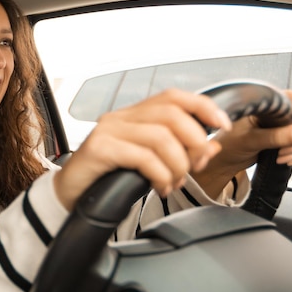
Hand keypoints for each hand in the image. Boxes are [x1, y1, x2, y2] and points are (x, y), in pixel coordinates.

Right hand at [53, 89, 231, 210]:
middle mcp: (121, 118)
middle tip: (195, 165)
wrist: (70, 194)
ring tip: (173, 182)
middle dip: (194, 142)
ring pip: (161, 136)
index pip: (174, 97)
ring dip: (178, 164)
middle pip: (172, 114)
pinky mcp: (100, 149)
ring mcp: (109, 131)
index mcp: (133, 115)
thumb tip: (211, 145)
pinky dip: (160, 174)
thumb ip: (178, 152)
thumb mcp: (147, 162)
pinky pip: (143, 157)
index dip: (203, 107)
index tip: (222, 125)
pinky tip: (159, 186)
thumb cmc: (106, 177)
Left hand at [192, 89, 291, 197]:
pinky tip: (285, 158)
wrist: (222, 159)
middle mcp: (278, 107)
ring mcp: (283, 121)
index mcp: (268, 100)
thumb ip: (280, 136)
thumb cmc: (228, 144)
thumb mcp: (252, 140)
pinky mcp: (285, 134)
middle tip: (285, 152)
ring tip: (281, 157)